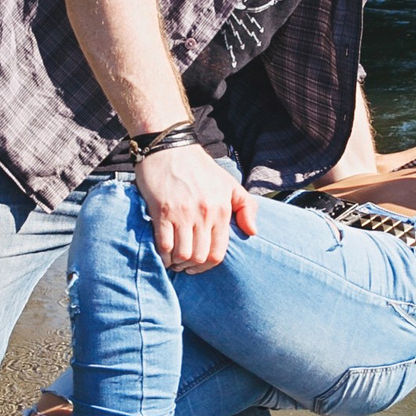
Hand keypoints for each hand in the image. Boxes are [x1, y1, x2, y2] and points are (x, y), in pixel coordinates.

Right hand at [133, 144, 258, 271]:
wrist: (170, 148)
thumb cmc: (199, 168)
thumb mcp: (229, 184)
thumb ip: (246, 207)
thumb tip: (252, 232)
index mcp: (222, 209)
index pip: (218, 252)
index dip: (208, 267)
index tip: (199, 267)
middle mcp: (204, 214)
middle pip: (200, 257)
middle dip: (192, 268)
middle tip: (185, 266)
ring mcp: (183, 213)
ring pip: (182, 254)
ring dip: (176, 263)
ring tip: (173, 261)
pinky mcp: (162, 211)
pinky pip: (163, 244)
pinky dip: (163, 255)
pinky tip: (162, 253)